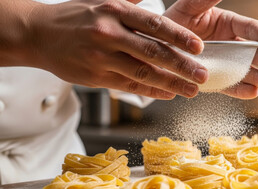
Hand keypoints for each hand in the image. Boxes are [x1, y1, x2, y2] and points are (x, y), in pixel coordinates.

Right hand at [22, 0, 209, 98]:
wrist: (38, 34)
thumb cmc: (76, 17)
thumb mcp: (103, 1)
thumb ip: (133, 3)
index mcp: (115, 11)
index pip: (154, 24)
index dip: (179, 36)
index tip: (199, 47)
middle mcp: (109, 33)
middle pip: (153, 51)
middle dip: (182, 65)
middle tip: (202, 75)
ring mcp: (101, 57)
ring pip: (143, 72)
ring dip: (171, 83)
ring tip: (191, 90)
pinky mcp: (95, 76)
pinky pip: (129, 85)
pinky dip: (151, 90)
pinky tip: (168, 93)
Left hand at [164, 0, 257, 98]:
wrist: (158, 46)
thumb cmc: (173, 23)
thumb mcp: (189, 8)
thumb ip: (206, 0)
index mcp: (228, 23)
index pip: (250, 28)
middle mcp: (230, 44)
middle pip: (252, 52)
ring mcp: (224, 63)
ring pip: (245, 71)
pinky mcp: (215, 79)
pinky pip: (228, 85)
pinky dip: (240, 90)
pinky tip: (252, 92)